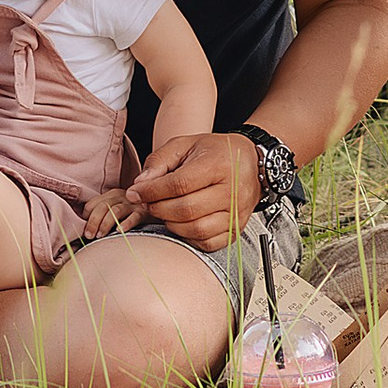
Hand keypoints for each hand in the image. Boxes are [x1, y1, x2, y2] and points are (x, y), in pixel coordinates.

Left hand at [119, 127, 259, 249]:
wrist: (251, 162)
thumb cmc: (216, 152)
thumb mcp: (186, 144)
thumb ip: (160, 161)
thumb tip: (140, 184)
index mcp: (218, 165)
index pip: (179, 184)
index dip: (152, 191)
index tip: (135, 193)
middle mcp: (232, 191)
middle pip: (186, 210)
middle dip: (158, 208)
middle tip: (148, 202)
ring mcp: (236, 213)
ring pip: (195, 230)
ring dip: (171, 224)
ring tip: (164, 211)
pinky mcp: (236, 230)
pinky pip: (207, 243)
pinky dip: (188, 237)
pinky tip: (181, 223)